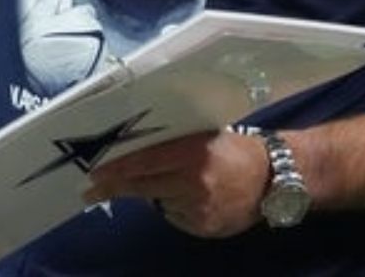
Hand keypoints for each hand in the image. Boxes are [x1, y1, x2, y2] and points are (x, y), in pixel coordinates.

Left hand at [82, 129, 269, 237]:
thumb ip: (169, 144)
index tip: (92, 174)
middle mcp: (193, 181)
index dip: (116, 169)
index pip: (143, 161)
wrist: (274, 177)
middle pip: (142, 186)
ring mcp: (199, 207)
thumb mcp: (201, 137)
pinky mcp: (205, 226)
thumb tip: (130, 152)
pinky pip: (175, 217)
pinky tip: (194, 198)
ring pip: (158, 202)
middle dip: (114, 188)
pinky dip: (175, 208)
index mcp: (191, 153)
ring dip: (156, 194)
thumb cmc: (233, 149)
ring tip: (180, 182)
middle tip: (90, 191)